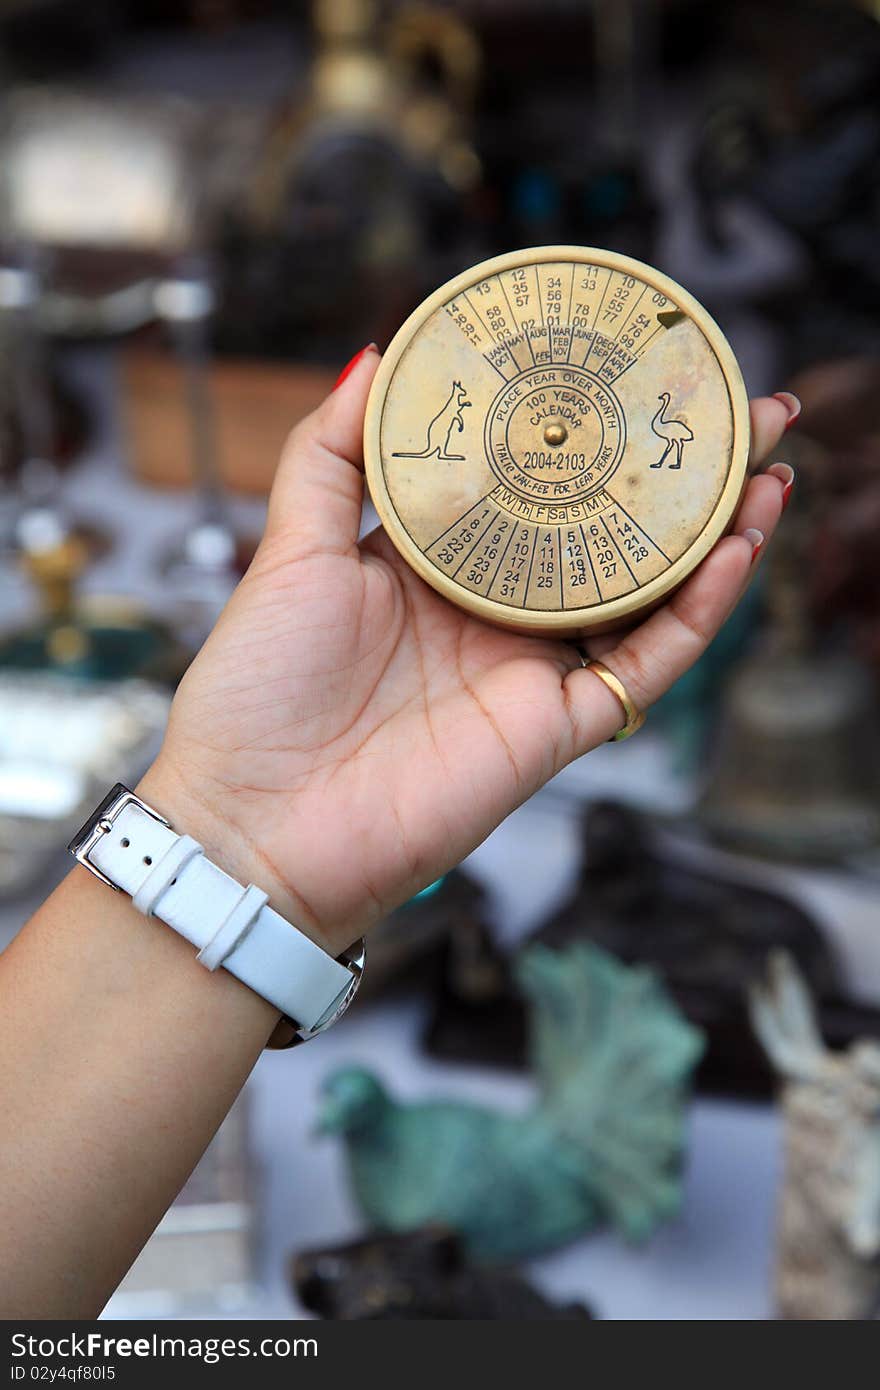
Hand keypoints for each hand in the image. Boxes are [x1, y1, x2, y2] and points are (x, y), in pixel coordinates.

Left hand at [142, 347, 793, 953]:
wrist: (255, 825)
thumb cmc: (257, 696)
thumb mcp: (289, 549)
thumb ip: (329, 453)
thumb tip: (376, 353)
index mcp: (439, 566)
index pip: (533, 486)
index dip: (585, 434)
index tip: (629, 370)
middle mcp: (497, 612)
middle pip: (609, 531)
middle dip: (677, 473)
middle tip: (737, 407)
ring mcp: (533, 668)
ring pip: (649, 593)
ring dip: (713, 533)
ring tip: (764, 466)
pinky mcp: (557, 725)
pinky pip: (647, 661)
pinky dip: (697, 610)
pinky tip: (733, 549)